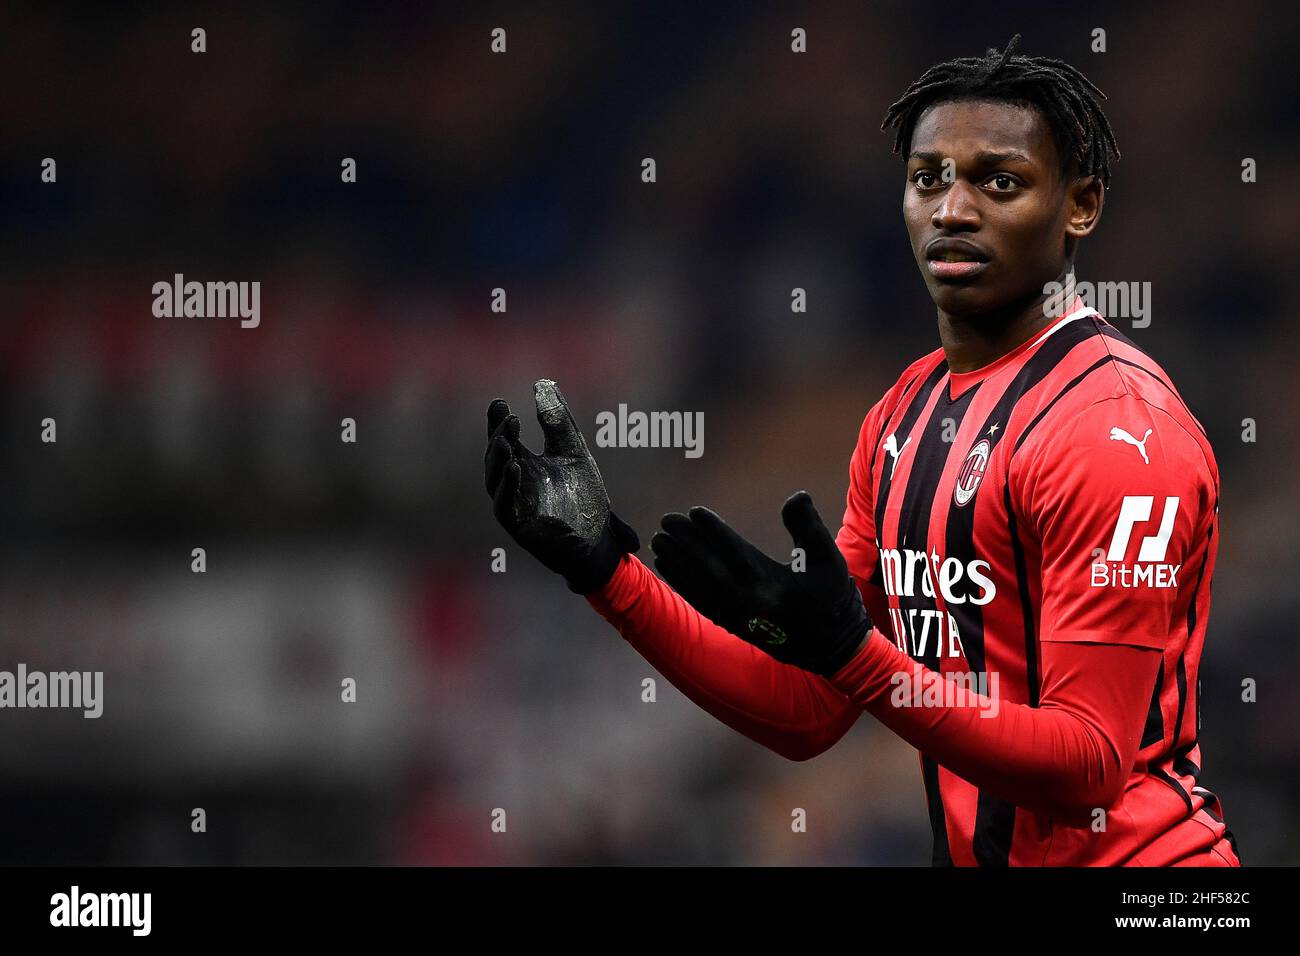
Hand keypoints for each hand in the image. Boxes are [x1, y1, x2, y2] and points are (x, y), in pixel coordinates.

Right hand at [485, 379, 639, 593]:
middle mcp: (513, 482)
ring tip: (506, 440)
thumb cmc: (584, 497)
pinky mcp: (518, 525)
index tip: (500, 403)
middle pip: (496, 456)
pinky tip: (515, 468)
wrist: (598, 537)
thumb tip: (542, 384)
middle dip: (499, 436)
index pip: (505, 438)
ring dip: (498, 459)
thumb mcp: (573, 451)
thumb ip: (558, 422)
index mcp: (524, 463)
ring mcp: (513, 503)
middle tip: (507, 418)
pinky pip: (505, 505)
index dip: (498, 421)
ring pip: (494, 479)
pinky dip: (506, 487)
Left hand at [649, 491, 870, 674]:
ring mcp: (740, 617)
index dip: (714, 531)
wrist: (835, 651)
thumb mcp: (831, 560)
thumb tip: (796, 495)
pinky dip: (681, 584)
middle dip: (686, 543)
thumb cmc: (833, 600)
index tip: (694, 511)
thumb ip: (810, 527)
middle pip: (710, 569)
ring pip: (699, 587)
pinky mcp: (734, 626)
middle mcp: (752, 603)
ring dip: (677, 563)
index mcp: (775, 585)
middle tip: (667, 520)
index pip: (737, 553)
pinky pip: (700, 603)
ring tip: (658, 540)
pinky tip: (666, 566)